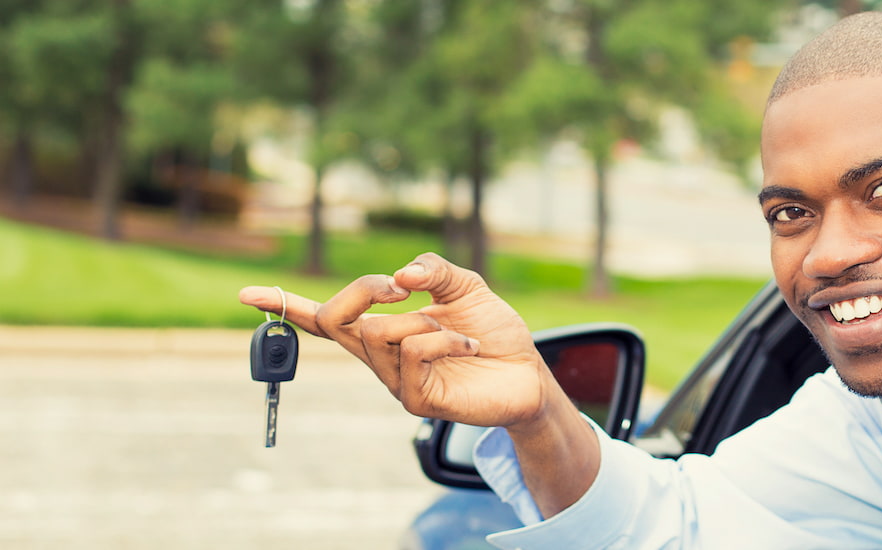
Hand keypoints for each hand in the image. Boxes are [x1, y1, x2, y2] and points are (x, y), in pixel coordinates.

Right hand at [239, 253, 550, 426]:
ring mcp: (396, 381)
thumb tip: (400, 275)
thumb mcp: (465, 287)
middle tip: (403, 287)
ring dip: (421, 319)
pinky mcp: (418, 400)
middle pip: (336, 318)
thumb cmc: (492, 332)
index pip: (324, 317)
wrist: (529, 372)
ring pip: (379, 333)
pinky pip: (414, 353)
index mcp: (382, 328)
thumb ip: (432, 270)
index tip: (247, 293)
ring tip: (454, 330)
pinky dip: (446, 339)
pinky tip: (471, 348)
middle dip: (364, 289)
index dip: (286, 305)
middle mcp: (380, 356)